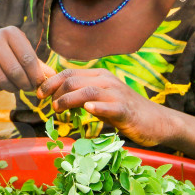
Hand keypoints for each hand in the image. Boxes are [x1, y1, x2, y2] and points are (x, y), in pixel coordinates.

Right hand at [0, 26, 56, 93]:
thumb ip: (39, 66)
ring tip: (15, 87)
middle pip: (14, 70)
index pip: (28, 59)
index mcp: (11, 32)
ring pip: (1, 79)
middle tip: (27, 88)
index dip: (36, 76)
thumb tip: (53, 76)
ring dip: (11, 88)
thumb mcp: (23, 55)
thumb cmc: (8, 56)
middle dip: (24, 84)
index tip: (39, 84)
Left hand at [36, 68, 179, 146]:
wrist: (156, 121)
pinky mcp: (126, 110)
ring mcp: (117, 94)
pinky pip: (109, 106)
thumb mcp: (101, 99)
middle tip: (49, 107)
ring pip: (87, 91)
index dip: (50, 83)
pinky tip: (88, 110)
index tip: (38, 95)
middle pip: (73, 80)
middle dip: (55, 93)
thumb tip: (57, 97)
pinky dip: (97, 107)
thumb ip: (82, 96)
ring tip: (58, 110)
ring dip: (68, 100)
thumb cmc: (125, 112)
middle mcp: (107, 81)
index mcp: (99, 76)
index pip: (68, 73)